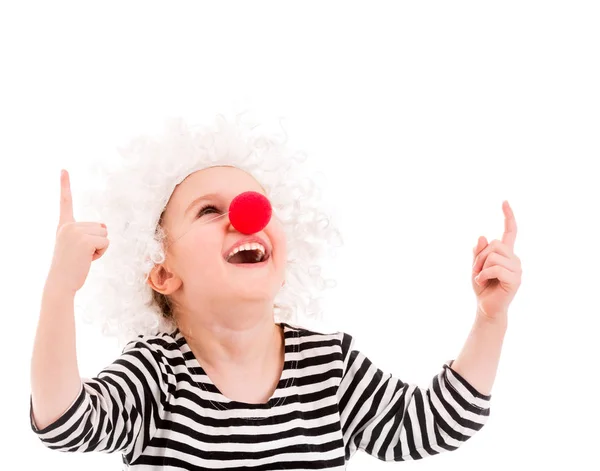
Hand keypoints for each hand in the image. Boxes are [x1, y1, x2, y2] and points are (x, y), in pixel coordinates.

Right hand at [47, 170, 109, 293]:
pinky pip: (106, 242)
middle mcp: (68, 225)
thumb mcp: (77, 247)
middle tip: (81, 254)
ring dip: (99, 248)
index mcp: (64, 225)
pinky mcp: (85, 240)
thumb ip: (88, 234)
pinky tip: (87, 259)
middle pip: (100, 226)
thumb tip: (104, 226)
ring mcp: (76, 231)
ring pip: (105, 234)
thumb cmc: (70, 268)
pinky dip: (101, 253)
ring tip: (83, 257)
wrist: (60, 283)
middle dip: (97, 242)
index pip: (65, 202)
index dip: (65, 185)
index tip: (64, 170)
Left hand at [471, 201, 521, 321]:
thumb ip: (478, 252)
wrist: (486, 308)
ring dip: (480, 266)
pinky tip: (481, 282)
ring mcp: (517, 269)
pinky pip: (495, 268)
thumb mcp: (476, 267)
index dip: (508, 216)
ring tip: (481, 277)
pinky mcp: (515, 279)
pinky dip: (483, 275)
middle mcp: (514, 259)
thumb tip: (482, 236)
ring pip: (493, 255)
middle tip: (477, 271)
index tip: (504, 201)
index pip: (509, 232)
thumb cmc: (483, 287)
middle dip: (480, 256)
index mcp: (506, 254)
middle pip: (494, 244)